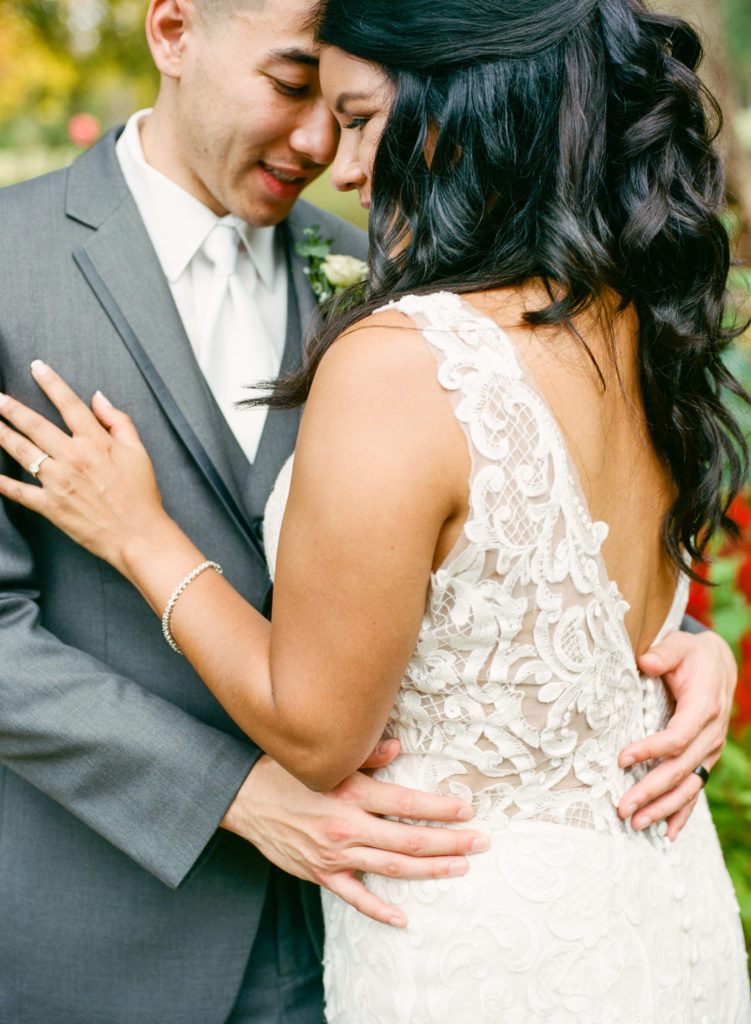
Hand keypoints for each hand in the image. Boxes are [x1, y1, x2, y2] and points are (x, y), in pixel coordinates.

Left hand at [0, 362, 166, 573]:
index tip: (36, 367)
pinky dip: (1, 482)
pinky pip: (19, 491)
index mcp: (96, 442)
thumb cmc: (142, 495)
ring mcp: (59, 482)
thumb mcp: (138, 452)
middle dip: (11, 408)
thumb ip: (118, 421)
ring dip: (1, 434)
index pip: (69, 404)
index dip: (51, 383)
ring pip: (22, 451)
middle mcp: (73, 457)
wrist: (139, 535)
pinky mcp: (50, 506)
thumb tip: (98, 398)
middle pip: (35, 425)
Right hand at [221, 745, 488, 927]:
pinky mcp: (321, 874)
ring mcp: (335, 855)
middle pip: (409, 839)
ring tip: (460, 868)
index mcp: (351, 793)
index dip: (440, 807)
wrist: (244, 799)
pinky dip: (380, 909)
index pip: (407, 803)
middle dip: (450, 842)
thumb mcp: (326, 758)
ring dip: (429, 870)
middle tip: (480, 842)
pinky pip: (355, 897)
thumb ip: (365, 754)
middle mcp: (347, 826)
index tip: (467, 809)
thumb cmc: (286, 772)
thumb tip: (399, 747)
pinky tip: (404, 917)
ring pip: (392, 867)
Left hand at [618, 629, 735, 839]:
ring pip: (688, 786)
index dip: (650, 750)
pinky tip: (667, 834)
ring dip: (663, 808)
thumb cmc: (691, 655)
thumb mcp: (678, 645)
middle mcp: (711, 733)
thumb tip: (645, 661)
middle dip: (651, 791)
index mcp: (704, 707)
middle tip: (623, 808)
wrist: (718, 664)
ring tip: (636, 824)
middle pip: (680, 769)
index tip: (621, 759)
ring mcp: (710, 750)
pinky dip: (683, 813)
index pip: (677, 737)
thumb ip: (663, 653)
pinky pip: (696, 789)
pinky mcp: (705, 757)